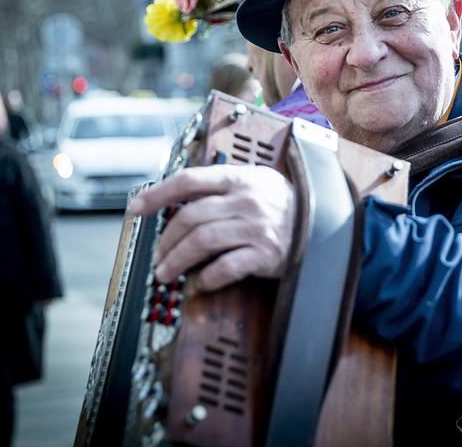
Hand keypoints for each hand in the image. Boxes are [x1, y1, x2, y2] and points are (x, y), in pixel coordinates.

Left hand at [129, 165, 295, 291]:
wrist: (325, 224)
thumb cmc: (282, 204)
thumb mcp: (256, 183)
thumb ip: (221, 187)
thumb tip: (177, 203)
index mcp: (239, 178)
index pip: (188, 181)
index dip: (157, 194)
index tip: (136, 209)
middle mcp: (246, 200)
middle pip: (190, 217)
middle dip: (165, 241)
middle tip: (156, 256)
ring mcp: (256, 227)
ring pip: (202, 242)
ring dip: (176, 260)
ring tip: (165, 272)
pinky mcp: (265, 254)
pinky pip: (226, 268)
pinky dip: (207, 278)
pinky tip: (199, 282)